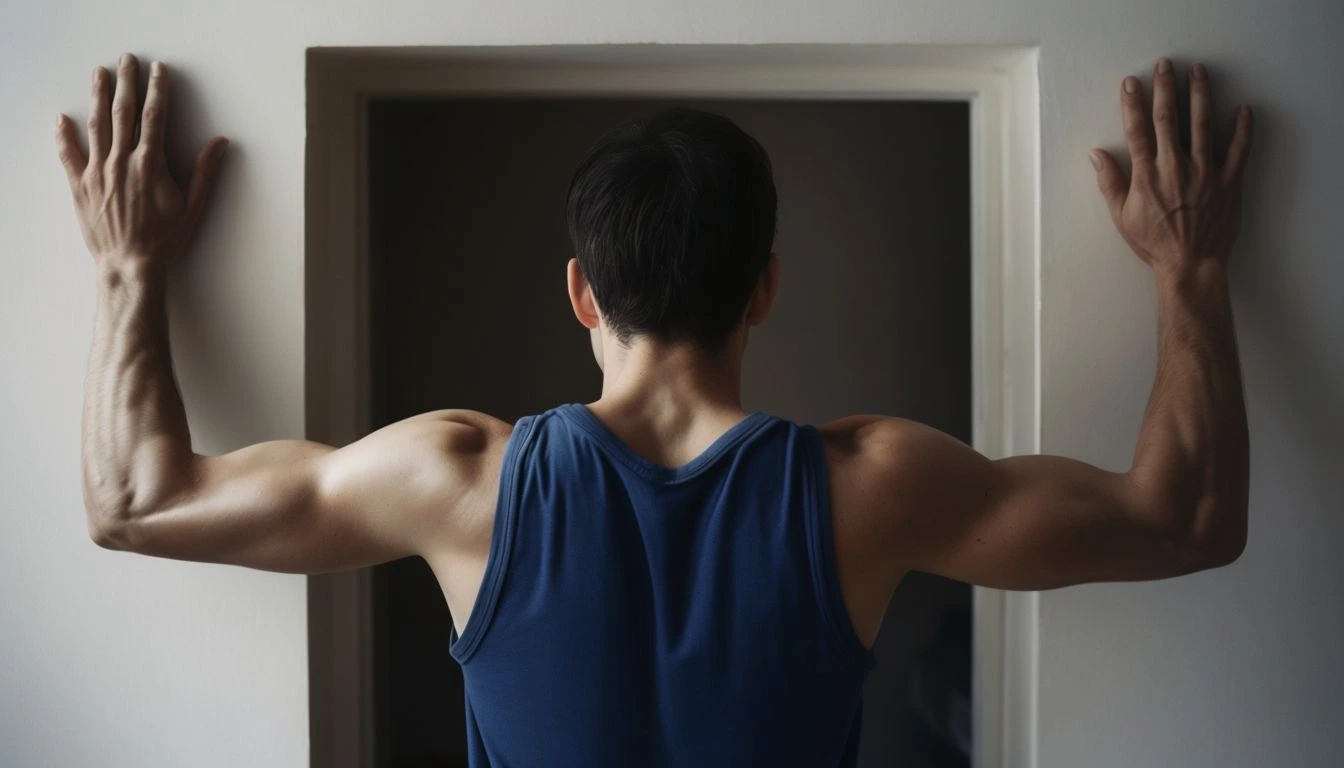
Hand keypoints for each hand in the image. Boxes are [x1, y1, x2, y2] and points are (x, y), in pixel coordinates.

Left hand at [57, 53, 228, 269]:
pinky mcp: (80, 186)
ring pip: (96, 126)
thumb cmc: (164, 240)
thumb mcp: (193, 207)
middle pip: (123, 113)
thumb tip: (219, 144)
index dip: (157, 90)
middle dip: (126, 83)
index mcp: (150, 165)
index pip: (155, 117)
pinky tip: (61, 119)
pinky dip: (64, 136)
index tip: (158, 70)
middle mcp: (122, 162)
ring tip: (98, 74)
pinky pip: (69, 155)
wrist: (130, 265)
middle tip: (127, 60)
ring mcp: (98, 172)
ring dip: (97, 97)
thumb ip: (205, 172)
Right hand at [1090, 58, 1252, 278]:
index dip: (1132, 104)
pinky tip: (1243, 109)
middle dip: (1165, 88)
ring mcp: (1205, 172)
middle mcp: (1175, 168)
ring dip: (1200, 94)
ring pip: (1203, 124)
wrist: (1190, 265)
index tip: (1131, 83)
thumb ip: (1110, 182)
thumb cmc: (1154, 244)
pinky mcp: (1228, 182)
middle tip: (1165, 65)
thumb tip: (1096, 155)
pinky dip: (1242, 129)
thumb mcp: (1122, 216)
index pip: (1137, 130)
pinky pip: (1239, 150)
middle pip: (1168, 119)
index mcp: (1147, 176)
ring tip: (1198, 72)